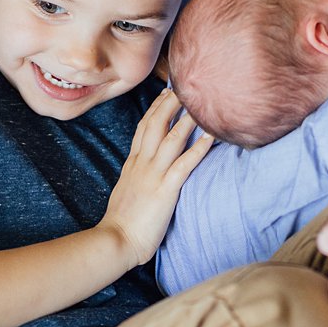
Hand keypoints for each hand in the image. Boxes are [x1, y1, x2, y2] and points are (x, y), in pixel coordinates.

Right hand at [100, 89, 213, 265]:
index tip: (166, 93)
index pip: (144, 127)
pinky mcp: (165, 189)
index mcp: (133, 163)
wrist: (115, 240)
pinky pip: (185, 164)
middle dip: (171, 103)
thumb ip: (135, 175)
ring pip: (171, 138)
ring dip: (188, 119)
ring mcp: (153, 175)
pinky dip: (199, 148)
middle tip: (185, 86)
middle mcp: (142, 163)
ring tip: (202, 103)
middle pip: (156, 124)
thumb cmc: (122, 221)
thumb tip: (142, 168)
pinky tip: (211, 137)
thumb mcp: (126, 189)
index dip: (156, 108)